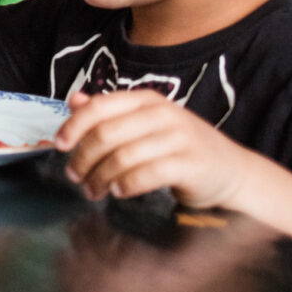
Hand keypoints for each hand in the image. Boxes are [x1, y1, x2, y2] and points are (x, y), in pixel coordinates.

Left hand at [53, 90, 258, 209]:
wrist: (233, 171)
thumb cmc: (180, 148)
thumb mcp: (145, 124)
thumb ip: (111, 113)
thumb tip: (74, 99)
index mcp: (147, 100)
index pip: (99, 106)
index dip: (74, 125)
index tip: (59, 145)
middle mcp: (163, 114)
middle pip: (106, 134)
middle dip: (83, 158)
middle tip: (74, 176)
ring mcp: (179, 137)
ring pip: (122, 157)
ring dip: (100, 177)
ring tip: (92, 191)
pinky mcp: (191, 164)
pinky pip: (146, 174)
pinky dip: (126, 185)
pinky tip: (118, 192)